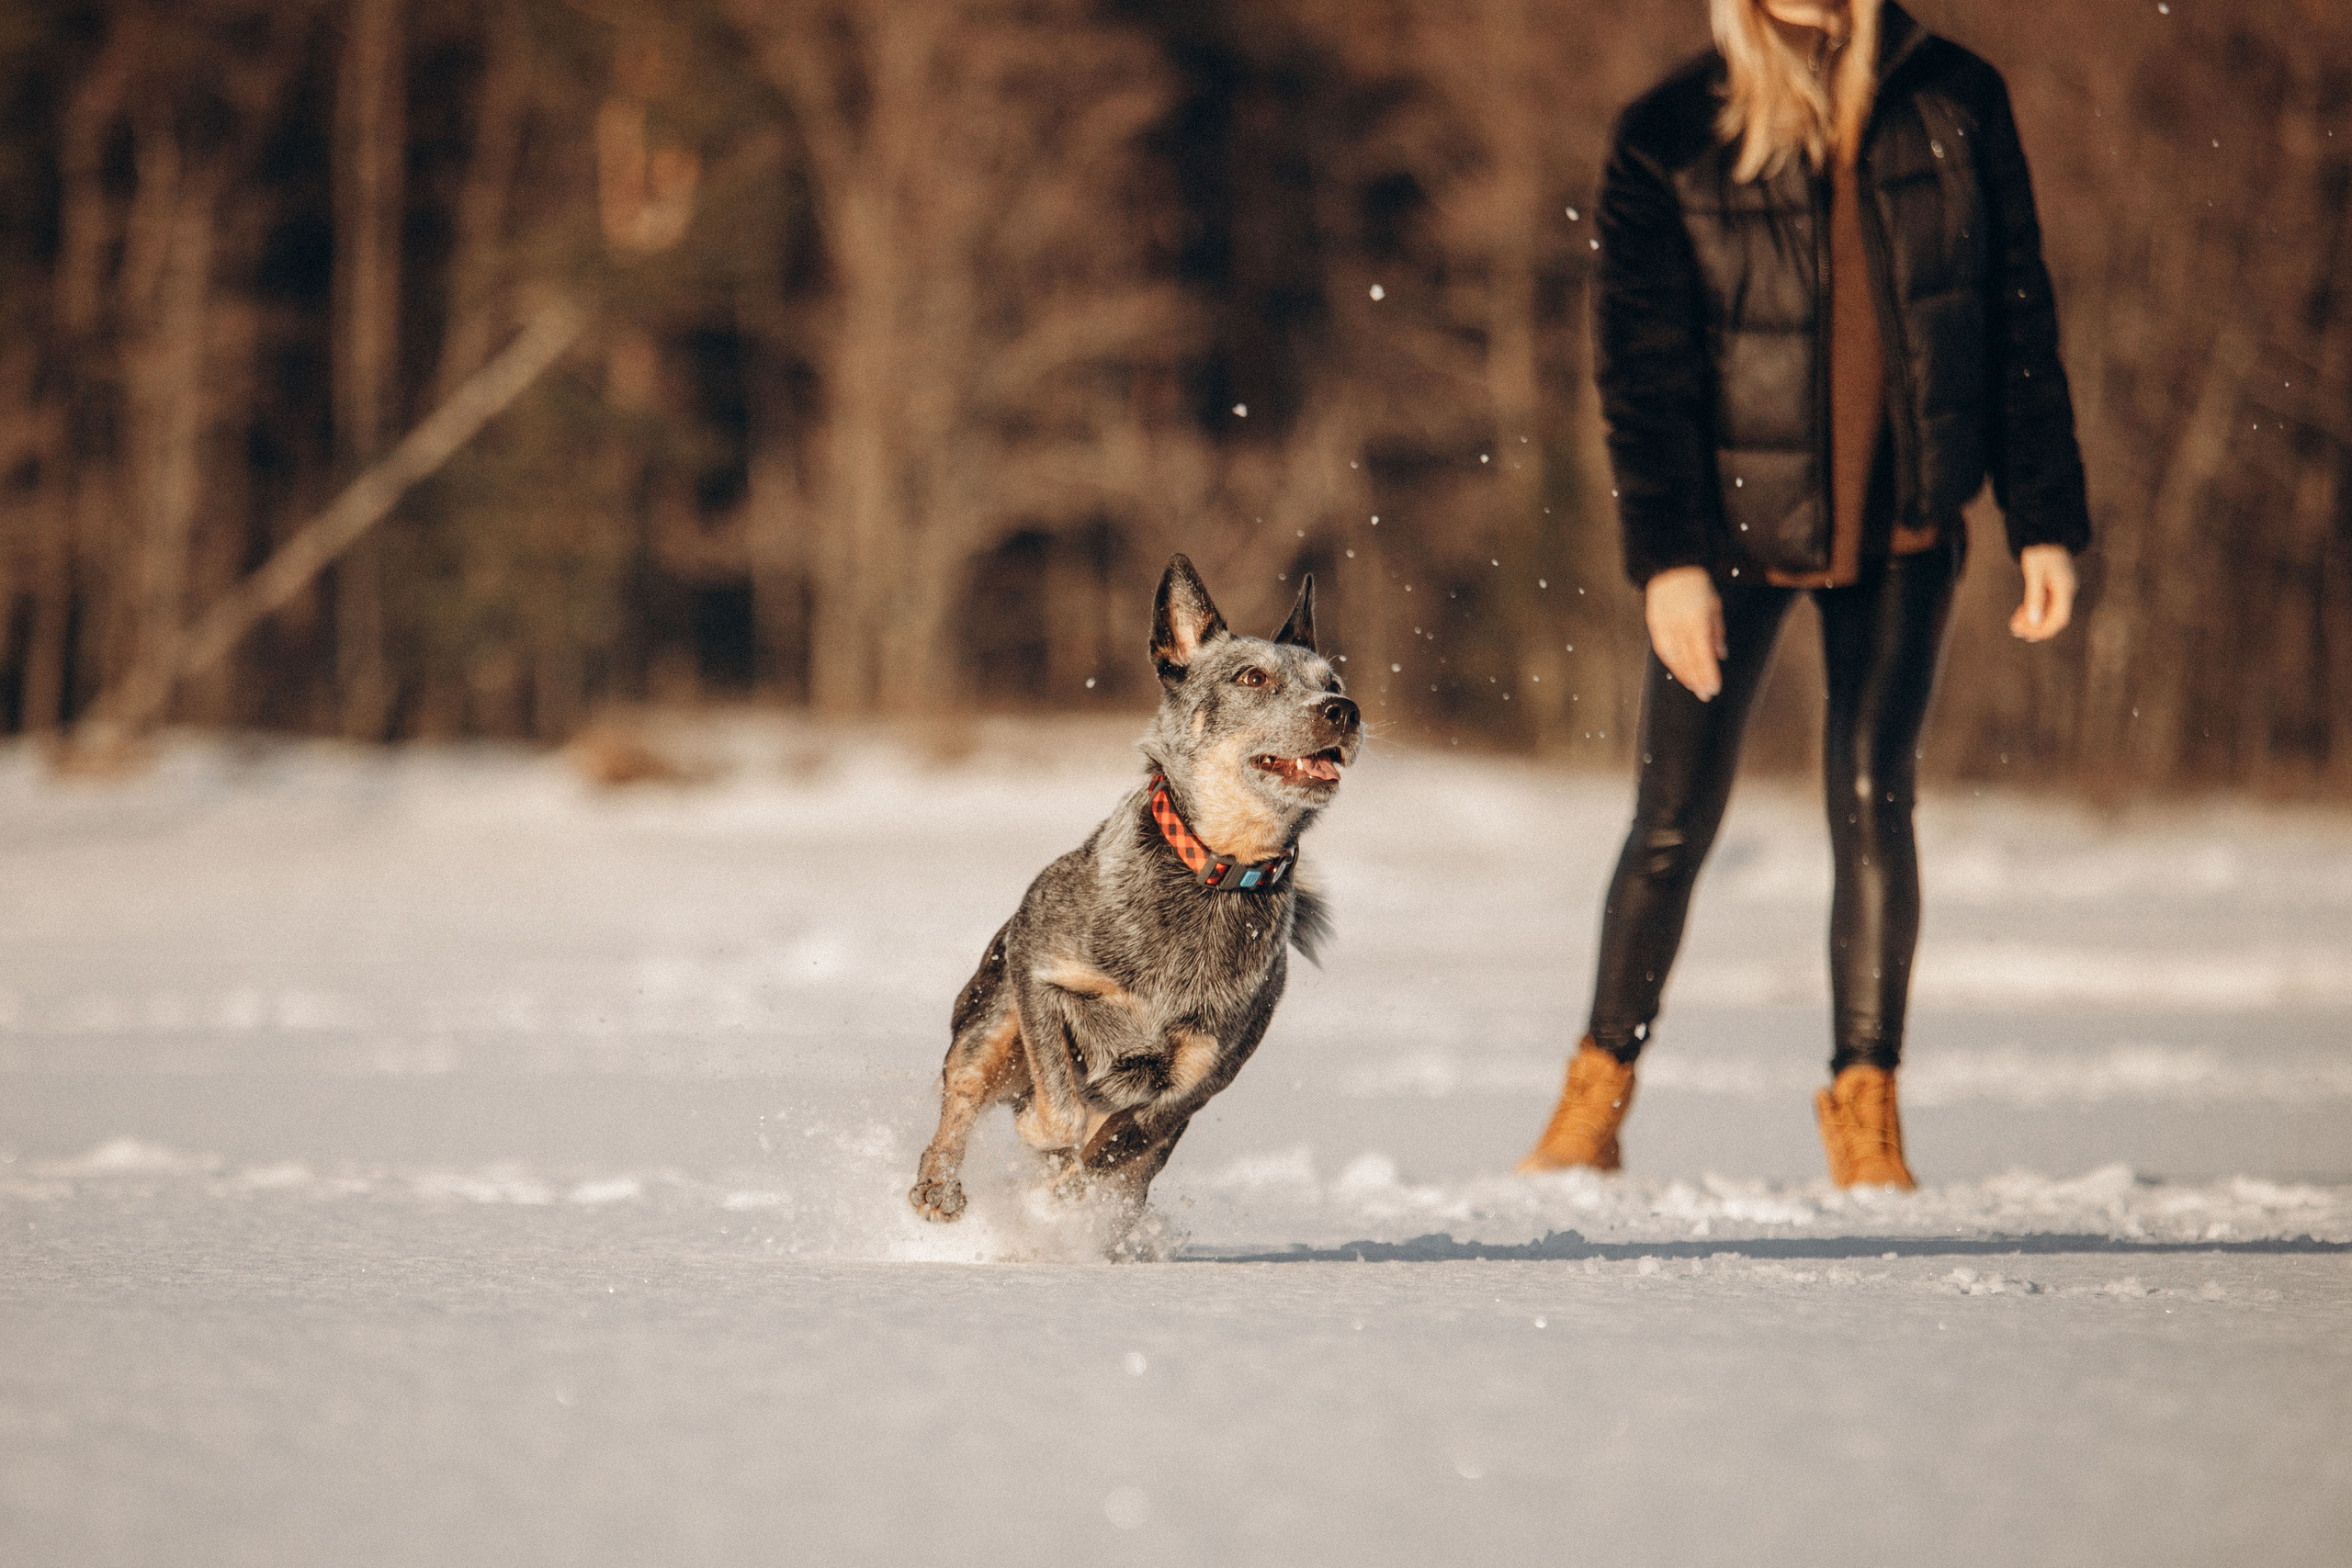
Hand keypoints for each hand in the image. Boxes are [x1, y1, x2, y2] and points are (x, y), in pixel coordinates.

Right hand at [1645, 565, 1726, 699]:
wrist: (1671, 568)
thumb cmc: (1696, 585)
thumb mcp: (1714, 606)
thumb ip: (1717, 632)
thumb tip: (1721, 655)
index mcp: (1696, 621)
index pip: (1703, 656)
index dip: (1708, 674)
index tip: (1714, 688)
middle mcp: (1679, 627)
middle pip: (1689, 661)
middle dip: (1698, 680)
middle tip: (1705, 694)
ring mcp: (1665, 627)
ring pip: (1674, 659)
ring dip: (1684, 675)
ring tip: (1693, 686)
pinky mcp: (1654, 625)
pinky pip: (1663, 650)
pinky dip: (1671, 663)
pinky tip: (1678, 672)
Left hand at [2010, 544, 2076, 640]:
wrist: (2045, 530)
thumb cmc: (2040, 549)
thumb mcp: (2034, 573)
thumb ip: (2034, 597)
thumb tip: (2034, 621)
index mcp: (2065, 588)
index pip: (2059, 618)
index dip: (2044, 630)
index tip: (2027, 636)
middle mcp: (2067, 589)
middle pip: (2054, 616)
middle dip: (2036, 626)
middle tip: (2015, 631)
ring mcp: (2062, 586)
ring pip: (2049, 610)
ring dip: (2033, 619)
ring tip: (2014, 624)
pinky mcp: (2055, 583)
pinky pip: (2047, 601)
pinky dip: (2034, 608)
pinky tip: (2020, 612)